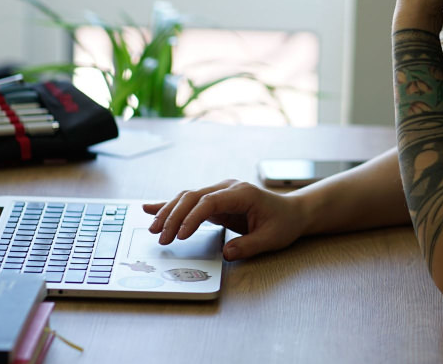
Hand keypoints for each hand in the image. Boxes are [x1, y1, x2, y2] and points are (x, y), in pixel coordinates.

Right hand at [144, 180, 307, 260]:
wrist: (292, 212)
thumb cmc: (283, 223)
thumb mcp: (271, 238)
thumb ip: (248, 246)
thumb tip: (226, 254)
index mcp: (242, 193)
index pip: (209, 201)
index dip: (192, 217)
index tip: (181, 236)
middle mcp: (228, 188)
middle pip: (193, 197)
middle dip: (174, 216)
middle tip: (160, 237)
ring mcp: (220, 193)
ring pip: (187, 198)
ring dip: (169, 212)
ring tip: (153, 229)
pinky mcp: (215, 201)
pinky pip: (190, 203)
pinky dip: (171, 206)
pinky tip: (151, 208)